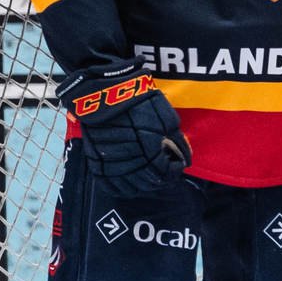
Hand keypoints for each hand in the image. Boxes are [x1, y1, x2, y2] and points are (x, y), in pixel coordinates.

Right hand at [57, 61, 189, 192]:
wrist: (105, 91)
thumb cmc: (140, 100)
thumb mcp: (166, 116)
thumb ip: (177, 140)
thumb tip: (185, 158)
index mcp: (150, 147)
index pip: (165, 172)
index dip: (173, 172)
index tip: (176, 167)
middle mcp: (131, 158)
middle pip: (147, 182)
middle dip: (159, 181)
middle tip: (163, 175)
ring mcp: (112, 161)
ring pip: (129, 186)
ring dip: (141, 187)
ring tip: (148, 181)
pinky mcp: (96, 160)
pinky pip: (108, 184)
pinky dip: (120, 189)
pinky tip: (128, 186)